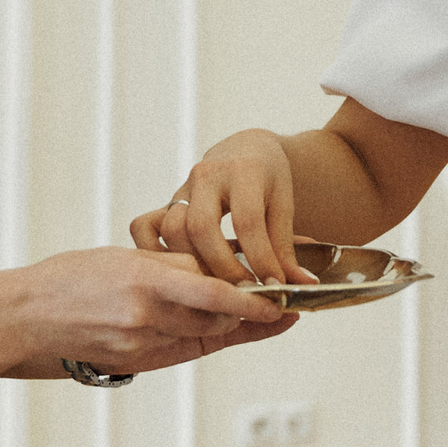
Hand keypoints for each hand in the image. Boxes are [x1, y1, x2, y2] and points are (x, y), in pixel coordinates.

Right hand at [11, 245, 295, 374]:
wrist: (23, 315)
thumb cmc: (72, 277)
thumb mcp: (126, 257)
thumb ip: (172, 266)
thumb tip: (220, 268)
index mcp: (145, 279)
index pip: (216, 293)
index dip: (256, 302)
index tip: (286, 302)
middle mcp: (145, 316)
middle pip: (217, 318)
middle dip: (250, 312)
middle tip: (281, 301)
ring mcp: (139, 344)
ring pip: (201, 334)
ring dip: (228, 324)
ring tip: (254, 310)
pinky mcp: (132, 363)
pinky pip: (180, 348)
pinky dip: (199, 335)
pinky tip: (212, 325)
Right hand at [129, 129, 321, 288]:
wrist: (245, 150)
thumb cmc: (269, 179)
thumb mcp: (284, 206)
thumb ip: (286, 246)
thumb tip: (304, 285)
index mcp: (243, 171)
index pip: (247, 221)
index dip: (260, 259)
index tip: (274, 287)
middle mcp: (206, 175)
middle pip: (203, 227)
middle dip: (223, 268)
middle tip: (243, 295)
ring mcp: (181, 188)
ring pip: (174, 230)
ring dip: (193, 266)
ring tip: (216, 289)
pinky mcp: (165, 201)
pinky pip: (144, 226)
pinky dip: (154, 253)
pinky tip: (177, 275)